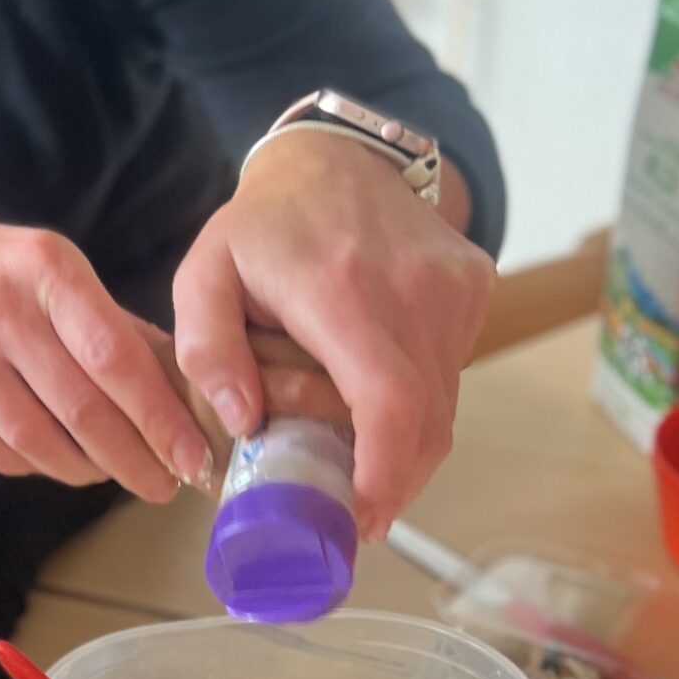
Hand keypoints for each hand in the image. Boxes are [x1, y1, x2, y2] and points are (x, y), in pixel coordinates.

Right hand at [0, 214, 215, 497]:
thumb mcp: (46, 268)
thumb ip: (107, 322)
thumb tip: (181, 381)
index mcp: (45, 267)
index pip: (116, 358)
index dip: (159, 418)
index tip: (192, 456)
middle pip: (78, 407)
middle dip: (130, 458)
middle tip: (161, 485)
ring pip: (30, 436)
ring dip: (78, 468)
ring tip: (102, 474)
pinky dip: (23, 465)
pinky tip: (46, 463)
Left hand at [172, 133, 493, 537]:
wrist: (336, 160)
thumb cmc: (262, 227)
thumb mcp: (203, 277)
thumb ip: (206, 352)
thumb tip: (242, 422)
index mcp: (341, 289)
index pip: (389, 400)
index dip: (385, 472)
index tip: (363, 518)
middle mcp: (414, 288)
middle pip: (427, 420)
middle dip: (395, 482)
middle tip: (355, 517)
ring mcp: (455, 287)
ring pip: (446, 404)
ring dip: (408, 448)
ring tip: (361, 467)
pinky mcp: (474, 287)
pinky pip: (453, 372)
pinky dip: (421, 406)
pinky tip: (378, 405)